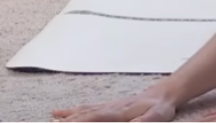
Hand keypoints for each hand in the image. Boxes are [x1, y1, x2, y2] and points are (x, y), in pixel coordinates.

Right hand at [51, 93, 176, 121]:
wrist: (164, 94)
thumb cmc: (160, 108)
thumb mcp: (155, 117)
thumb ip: (141, 122)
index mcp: (117, 112)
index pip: (91, 118)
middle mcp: (109, 107)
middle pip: (82, 115)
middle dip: (65, 122)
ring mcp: (108, 105)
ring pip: (82, 111)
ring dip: (66, 116)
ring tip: (51, 119)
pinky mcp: (109, 106)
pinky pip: (87, 108)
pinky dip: (73, 111)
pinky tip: (63, 112)